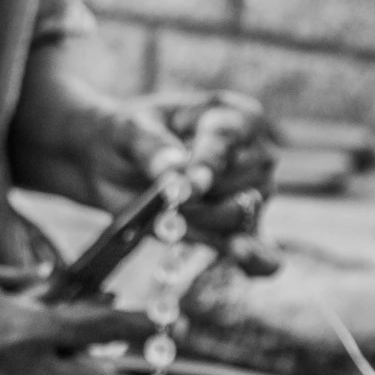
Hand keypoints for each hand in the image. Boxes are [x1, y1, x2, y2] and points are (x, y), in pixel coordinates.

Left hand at [101, 93, 281, 275]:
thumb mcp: (128, 128)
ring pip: (241, 215)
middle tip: (166, 196)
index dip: (207, 164)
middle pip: (241, 180)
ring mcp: (252, 193)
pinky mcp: (239, 229)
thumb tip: (175, 172)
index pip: (228, 140)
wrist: (110, 162)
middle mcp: (253, 153)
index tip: (186, 187)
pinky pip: (264, 253)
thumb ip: (151, 146)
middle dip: (200, 195)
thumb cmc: (128, 134)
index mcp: (232, 115)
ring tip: (171, 212)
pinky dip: (254, 259)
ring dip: (202, 220)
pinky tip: (237, 254)